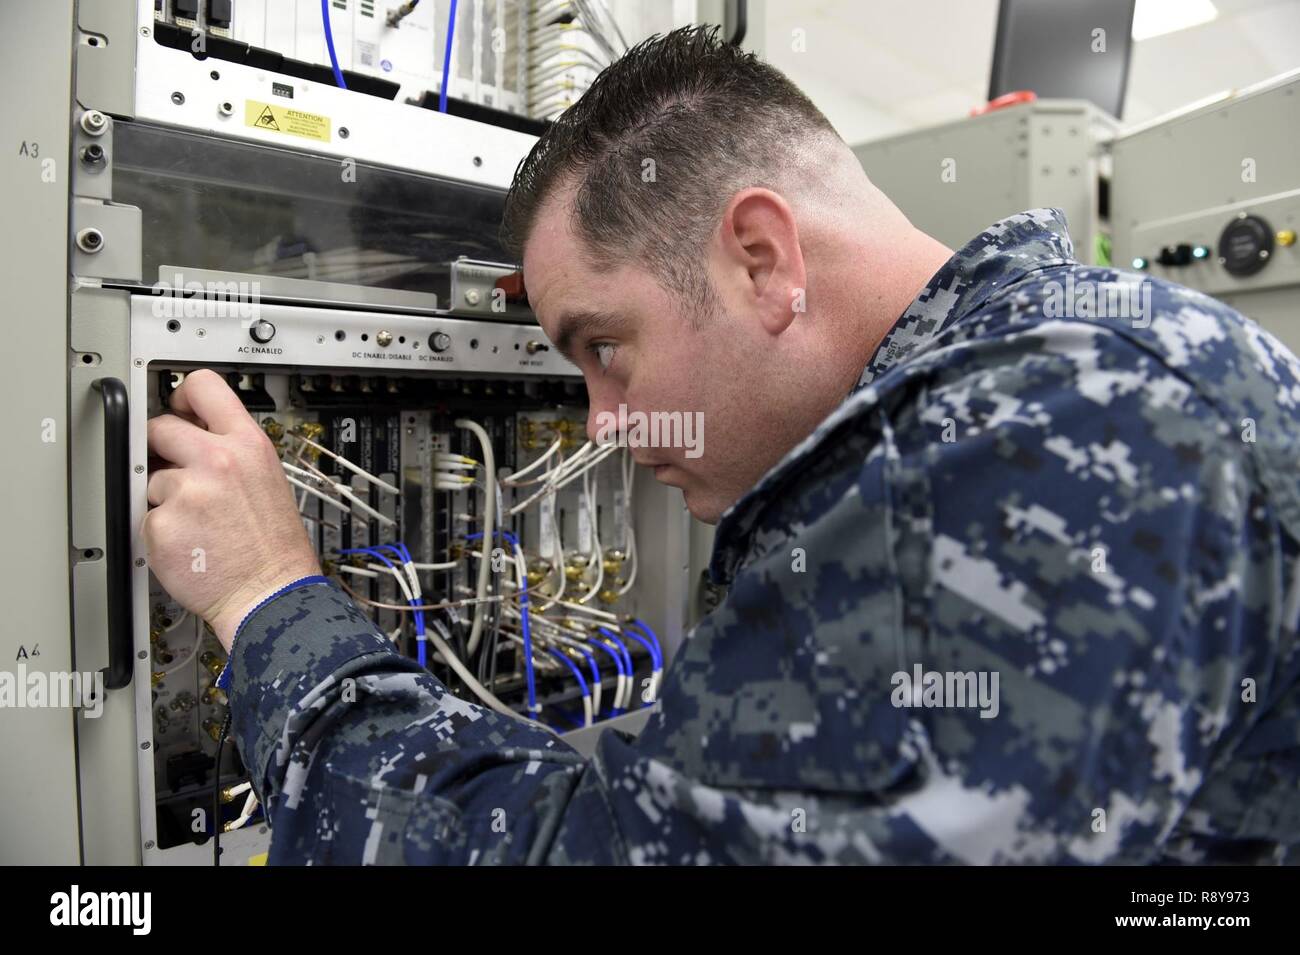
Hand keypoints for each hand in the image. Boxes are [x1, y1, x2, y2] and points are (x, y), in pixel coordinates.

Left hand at [144, 369, 320, 651]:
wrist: (270, 593)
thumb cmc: (272, 546)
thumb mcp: (266, 479)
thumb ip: (231, 449)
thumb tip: (194, 433)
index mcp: (247, 445)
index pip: (203, 386)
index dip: (182, 395)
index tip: (177, 406)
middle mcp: (216, 462)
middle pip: (160, 426)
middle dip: (161, 447)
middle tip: (179, 471)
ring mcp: (186, 493)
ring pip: (151, 478)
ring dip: (165, 496)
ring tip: (198, 521)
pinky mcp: (161, 524)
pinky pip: (146, 515)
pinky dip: (160, 529)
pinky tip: (188, 541)